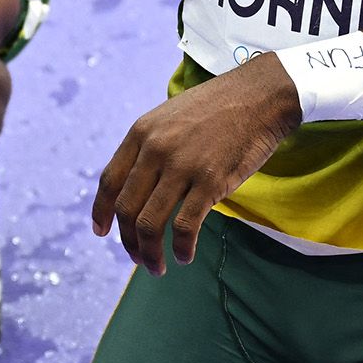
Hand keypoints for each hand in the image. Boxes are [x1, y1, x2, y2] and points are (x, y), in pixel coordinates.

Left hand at [92, 54, 301, 273]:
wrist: (261, 96)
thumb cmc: (219, 107)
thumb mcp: (170, 117)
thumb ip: (150, 147)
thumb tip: (138, 186)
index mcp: (141, 133)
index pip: (110, 181)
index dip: (101, 211)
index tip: (102, 231)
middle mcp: (155, 150)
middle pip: (127, 208)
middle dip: (128, 241)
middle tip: (137, 258)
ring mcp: (181, 166)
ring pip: (150, 223)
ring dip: (150, 253)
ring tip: (156, 267)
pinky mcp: (209, 182)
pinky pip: (185, 226)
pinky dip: (181, 248)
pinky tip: (184, 256)